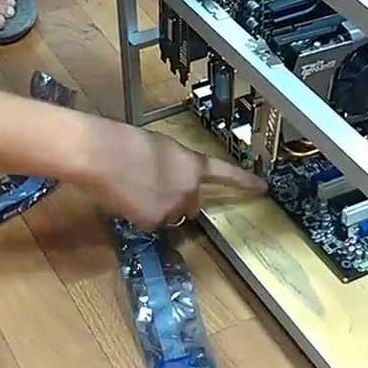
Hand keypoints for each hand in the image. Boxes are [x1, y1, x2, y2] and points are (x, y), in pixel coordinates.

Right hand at [86, 120, 266, 230]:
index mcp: (194, 165)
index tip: (262, 188)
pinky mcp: (154, 222)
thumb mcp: (162, 149)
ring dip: (158, 209)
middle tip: (153, 187)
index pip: (226, 174)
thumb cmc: (127, 143)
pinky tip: (127, 200)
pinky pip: (151, 224)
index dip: (244, 182)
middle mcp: (190, 190)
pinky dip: (140, 216)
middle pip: (192, 205)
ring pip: (170, 216)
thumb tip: (173, 178)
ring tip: (136, 190)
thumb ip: (177, 165)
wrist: (104, 155)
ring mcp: (173, 208)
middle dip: (178, 201)